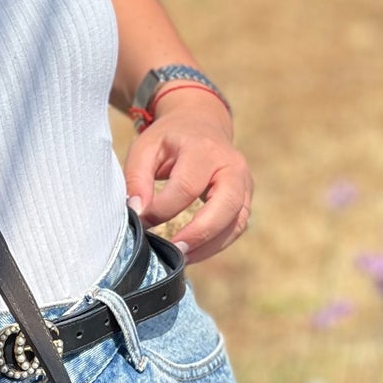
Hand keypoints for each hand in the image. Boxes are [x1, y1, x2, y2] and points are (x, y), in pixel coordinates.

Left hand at [122, 89, 252, 263]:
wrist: (200, 123)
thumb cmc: (169, 139)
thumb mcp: (146, 147)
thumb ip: (137, 178)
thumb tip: (138, 212)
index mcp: (205, 149)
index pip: (187, 186)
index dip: (164, 209)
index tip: (141, 221)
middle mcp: (232, 166)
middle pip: (226, 205)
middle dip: (199, 233)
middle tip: (173, 251)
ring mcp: (244, 183)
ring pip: (237, 222)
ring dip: (209, 245)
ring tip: (180, 258)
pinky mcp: (245, 199)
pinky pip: (237, 228)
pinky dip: (216, 245)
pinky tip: (192, 253)